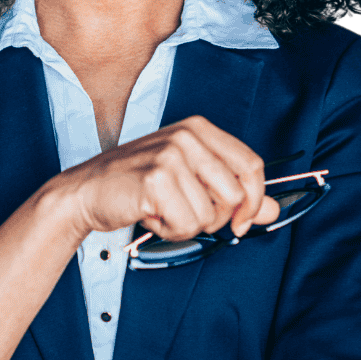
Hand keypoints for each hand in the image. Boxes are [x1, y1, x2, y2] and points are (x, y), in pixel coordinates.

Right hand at [63, 115, 280, 240]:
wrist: (86, 191)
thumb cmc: (137, 185)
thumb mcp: (189, 182)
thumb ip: (233, 195)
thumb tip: (273, 209)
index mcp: (199, 129)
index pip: (252, 164)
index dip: (255, 199)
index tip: (241, 221)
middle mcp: (187, 136)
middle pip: (236, 194)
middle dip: (214, 217)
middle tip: (183, 211)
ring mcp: (171, 155)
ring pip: (211, 215)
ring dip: (186, 225)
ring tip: (161, 210)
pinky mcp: (156, 180)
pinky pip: (187, 224)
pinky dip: (170, 230)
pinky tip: (149, 214)